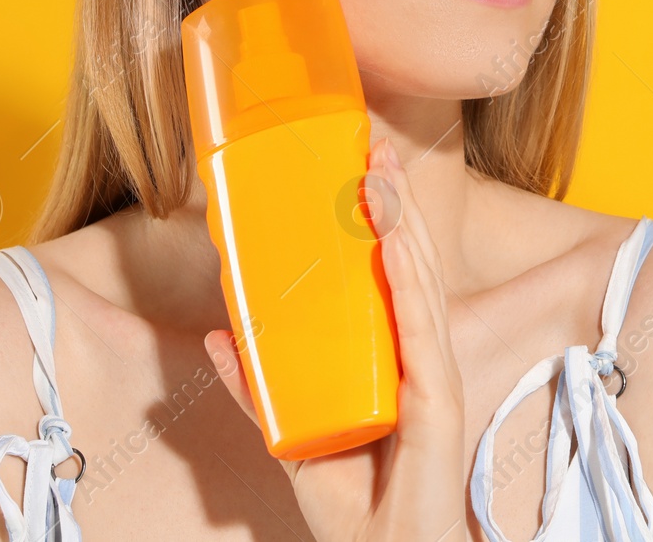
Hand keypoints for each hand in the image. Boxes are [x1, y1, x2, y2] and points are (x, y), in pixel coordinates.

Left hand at [204, 136, 467, 541]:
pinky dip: (409, 285)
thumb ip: (258, 389)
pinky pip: (421, 331)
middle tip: (373, 148)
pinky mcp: (437, 401)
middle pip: (409, 265)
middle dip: (393, 203)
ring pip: (418, 284)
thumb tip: (216, 335)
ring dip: (399, 226)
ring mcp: (432, 376)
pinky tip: (393, 247)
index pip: (393, 275)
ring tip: (378, 178)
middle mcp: (420, 357)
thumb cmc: (356, 507)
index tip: (363, 169)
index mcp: (396, 359)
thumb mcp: (292, 438)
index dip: (382, 221)